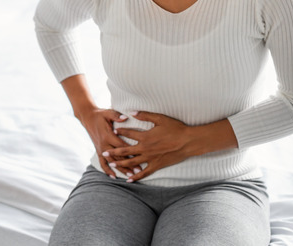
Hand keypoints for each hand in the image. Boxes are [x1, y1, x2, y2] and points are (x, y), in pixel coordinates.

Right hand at [77, 108, 132, 177]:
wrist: (88, 118)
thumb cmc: (100, 115)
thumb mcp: (108, 113)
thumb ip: (117, 116)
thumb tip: (125, 117)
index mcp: (108, 135)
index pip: (121, 146)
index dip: (130, 152)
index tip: (139, 158)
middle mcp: (104, 144)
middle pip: (118, 157)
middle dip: (128, 165)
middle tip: (138, 171)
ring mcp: (101, 149)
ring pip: (111, 162)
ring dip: (120, 169)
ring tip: (129, 176)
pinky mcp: (98, 151)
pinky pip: (102, 163)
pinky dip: (107, 170)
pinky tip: (113, 177)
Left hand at [103, 111, 237, 181]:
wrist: (188, 142)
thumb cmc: (175, 129)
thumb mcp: (160, 118)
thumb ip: (145, 115)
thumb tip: (131, 112)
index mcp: (145, 136)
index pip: (129, 133)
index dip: (120, 131)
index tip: (113, 130)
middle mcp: (145, 148)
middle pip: (126, 150)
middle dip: (114, 152)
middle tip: (104, 153)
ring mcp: (150, 158)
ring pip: (132, 163)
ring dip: (121, 164)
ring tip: (111, 166)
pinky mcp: (156, 165)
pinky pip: (144, 173)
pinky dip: (136, 177)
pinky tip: (129, 180)